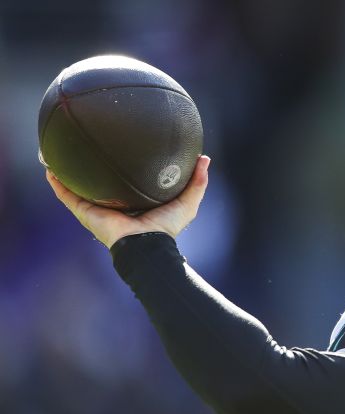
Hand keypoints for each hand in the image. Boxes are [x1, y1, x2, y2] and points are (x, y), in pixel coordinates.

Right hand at [45, 155, 211, 249]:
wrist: (147, 245)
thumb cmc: (167, 227)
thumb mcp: (188, 201)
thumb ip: (197, 181)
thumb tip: (204, 158)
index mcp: (135, 202)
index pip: (126, 182)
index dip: (122, 168)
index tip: (120, 149)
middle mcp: (114, 204)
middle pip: (99, 183)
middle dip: (92, 168)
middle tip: (87, 146)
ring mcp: (98, 209)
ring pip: (78, 188)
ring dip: (67, 173)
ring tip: (58, 153)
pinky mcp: (86, 213)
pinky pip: (67, 196)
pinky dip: (57, 184)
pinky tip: (49, 168)